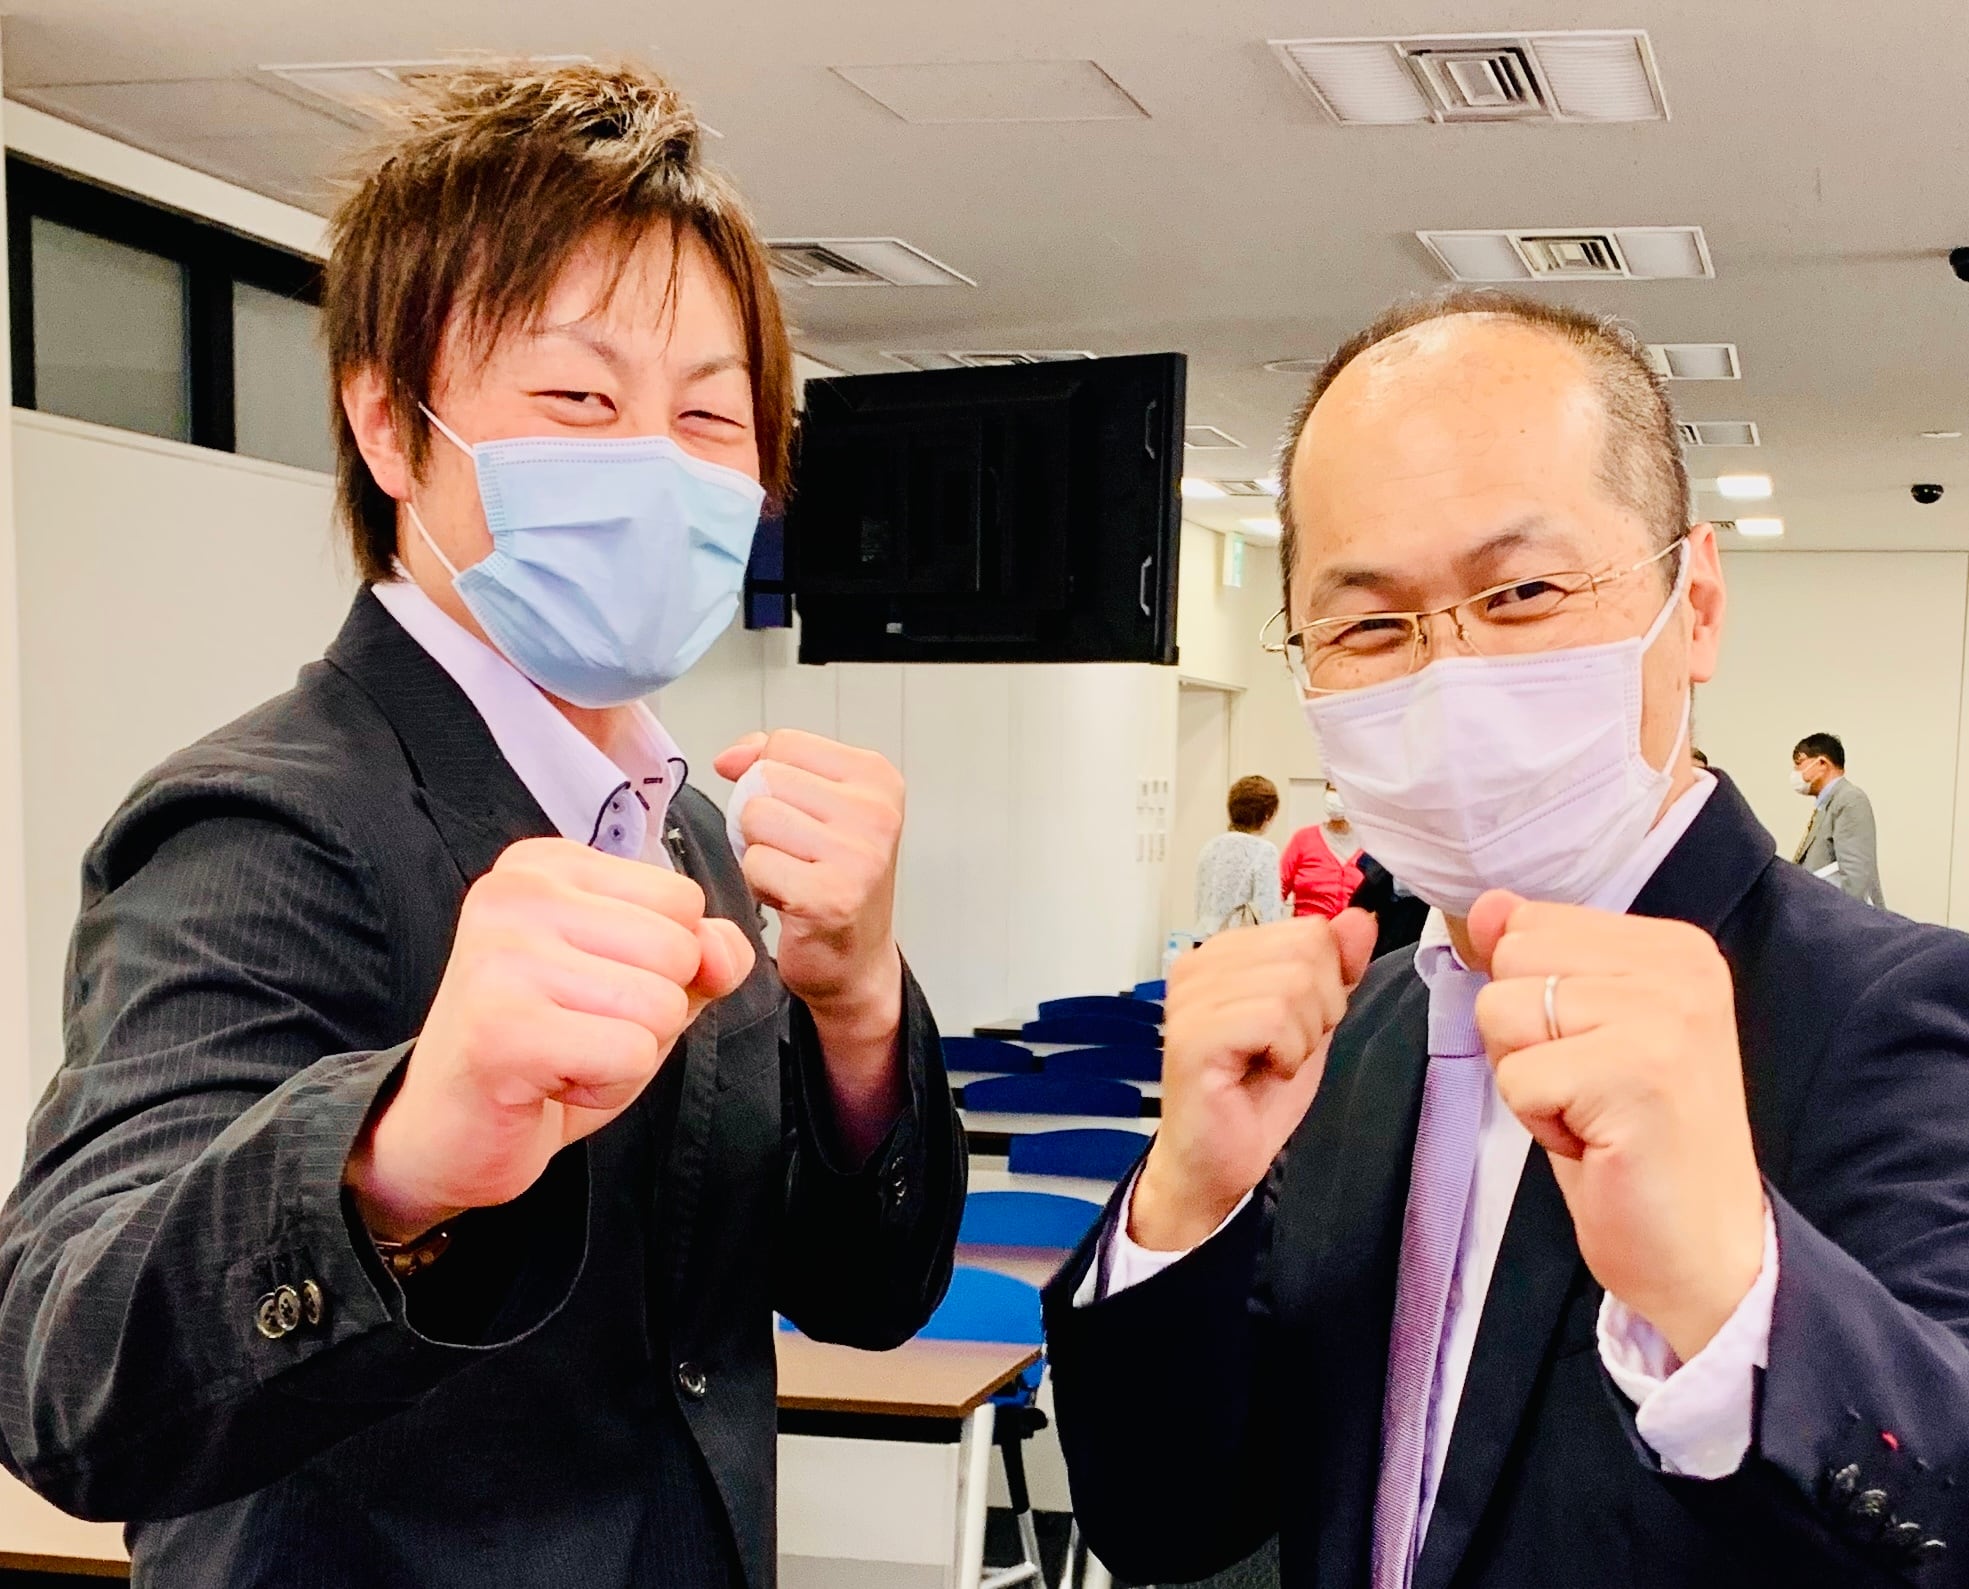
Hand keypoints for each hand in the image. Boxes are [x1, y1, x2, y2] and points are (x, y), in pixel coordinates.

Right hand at [345, 837, 754, 1242]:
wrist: (450, 1131)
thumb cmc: (546, 1048)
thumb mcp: (640, 984)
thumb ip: (702, 954)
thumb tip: (725, 950)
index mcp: (547, 865)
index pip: (682, 899)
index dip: (662, 964)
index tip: (590, 988)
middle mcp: (516, 893)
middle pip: (677, 949)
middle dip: (649, 1011)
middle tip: (575, 1029)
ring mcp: (502, 956)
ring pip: (660, 1004)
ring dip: (627, 1052)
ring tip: (563, 1054)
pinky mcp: (503, 1027)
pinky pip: (631, 1055)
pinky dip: (607, 1086)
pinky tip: (550, 1082)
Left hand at [713, 730, 904, 1030]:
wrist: (855, 957)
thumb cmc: (833, 878)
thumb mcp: (816, 803)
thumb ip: (771, 763)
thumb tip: (729, 758)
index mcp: (877, 778)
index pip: (784, 743)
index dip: (768, 779)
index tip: (799, 816)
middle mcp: (876, 812)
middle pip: (765, 779)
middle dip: (764, 819)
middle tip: (797, 854)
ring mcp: (858, 855)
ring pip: (755, 818)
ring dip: (759, 852)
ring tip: (792, 874)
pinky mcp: (831, 897)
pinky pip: (756, 864)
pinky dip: (760, 884)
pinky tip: (790, 900)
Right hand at [1130, 911, 1377, 1251]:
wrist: (1218, 1163)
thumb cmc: (1256, 1094)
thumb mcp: (1313, 1020)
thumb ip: (1336, 968)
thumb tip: (1359, 917)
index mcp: (1223, 952)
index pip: (1311, 930)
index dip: (1326, 985)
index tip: (1294, 1026)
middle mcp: (1198, 963)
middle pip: (1307, 952)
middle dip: (1318, 1011)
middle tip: (1284, 1049)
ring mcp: (1191, 997)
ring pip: (1294, 985)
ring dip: (1301, 1038)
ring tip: (1271, 1062)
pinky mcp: (1193, 1034)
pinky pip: (1273, 1019)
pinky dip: (1286, 1055)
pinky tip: (1262, 1073)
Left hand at [1466, 890, 1765, 1361]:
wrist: (1705, 1251)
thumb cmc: (1641, 1146)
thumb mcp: (1586, 1032)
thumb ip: (1544, 960)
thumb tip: (1489, 905)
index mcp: (1674, 948)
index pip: (1531, 923)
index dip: (1534, 1000)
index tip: (1592, 1052)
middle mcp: (1680, 971)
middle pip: (1512, 960)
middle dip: (1524, 1036)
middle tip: (1589, 1090)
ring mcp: (1663, 1019)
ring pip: (1504, 1012)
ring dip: (1530, 1079)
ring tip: (1593, 1115)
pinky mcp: (1636, 1074)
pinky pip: (1517, 1076)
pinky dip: (1538, 1121)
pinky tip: (1597, 1141)